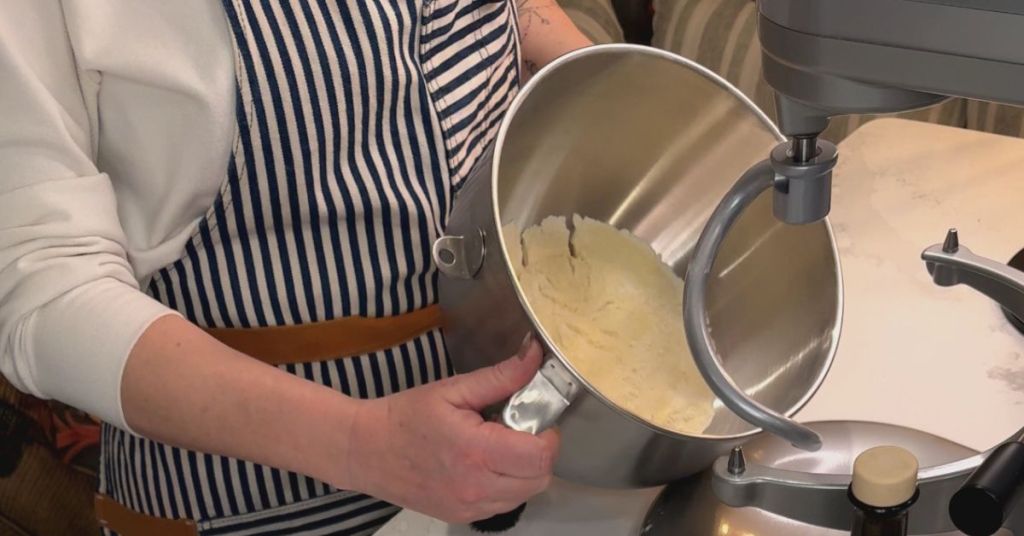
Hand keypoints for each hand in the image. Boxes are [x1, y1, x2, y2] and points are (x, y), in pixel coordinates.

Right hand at [345, 335, 558, 522]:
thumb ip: (500, 376)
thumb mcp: (453, 389)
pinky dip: (507, 485)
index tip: (535, 418)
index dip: (547, 435)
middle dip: (539, 452)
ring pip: (526, 494)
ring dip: (525, 471)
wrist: (364, 451)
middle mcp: (476, 487)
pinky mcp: (463, 516)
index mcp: (475, 452)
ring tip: (499, 446)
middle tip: (517, 429)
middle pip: (540, 478)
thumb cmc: (405, 417)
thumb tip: (534, 354)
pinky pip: (504, 504)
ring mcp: (469, 507)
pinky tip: (485, 463)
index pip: (540, 455)